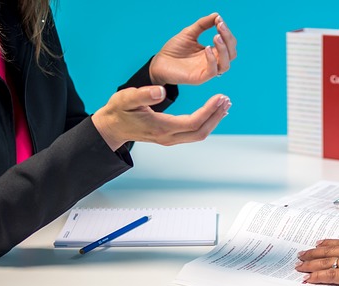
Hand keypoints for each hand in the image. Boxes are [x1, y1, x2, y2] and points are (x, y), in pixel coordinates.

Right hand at [92, 85, 230, 150]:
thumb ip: (142, 94)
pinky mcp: (170, 137)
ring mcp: (170, 139)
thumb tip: (161, 92)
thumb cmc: (118, 111)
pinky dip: (206, 123)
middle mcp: (168, 137)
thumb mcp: (126, 98)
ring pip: (199, 134)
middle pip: (201, 132)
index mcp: (161, 127)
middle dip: (216, 117)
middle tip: (227, 101)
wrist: (111, 127)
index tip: (220, 97)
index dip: (209, 111)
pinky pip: (193, 133)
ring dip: (213, 121)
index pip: (193, 122)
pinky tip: (212, 113)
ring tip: (225, 105)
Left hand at [149, 13, 236, 85]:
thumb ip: (203, 24)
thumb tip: (217, 15)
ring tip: (216, 37)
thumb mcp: (190, 33)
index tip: (219, 20)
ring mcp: (207, 71)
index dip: (226, 32)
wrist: (159, 62)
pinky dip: (212, 59)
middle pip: (231, 54)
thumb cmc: (174, 49)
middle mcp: (213, 62)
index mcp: (213, 52)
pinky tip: (206, 48)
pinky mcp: (200, 78)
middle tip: (220, 26)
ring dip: (224, 49)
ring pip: (226, 65)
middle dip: (228, 39)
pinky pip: (213, 71)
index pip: (228, 44)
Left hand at [296, 225, 338, 285]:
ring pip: (325, 262)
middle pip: (329, 251)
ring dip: (310, 265)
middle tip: (301, 254)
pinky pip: (330, 276)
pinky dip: (317, 277)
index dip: (329, 243)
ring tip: (299, 266)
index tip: (319, 243)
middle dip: (313, 253)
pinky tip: (308, 279)